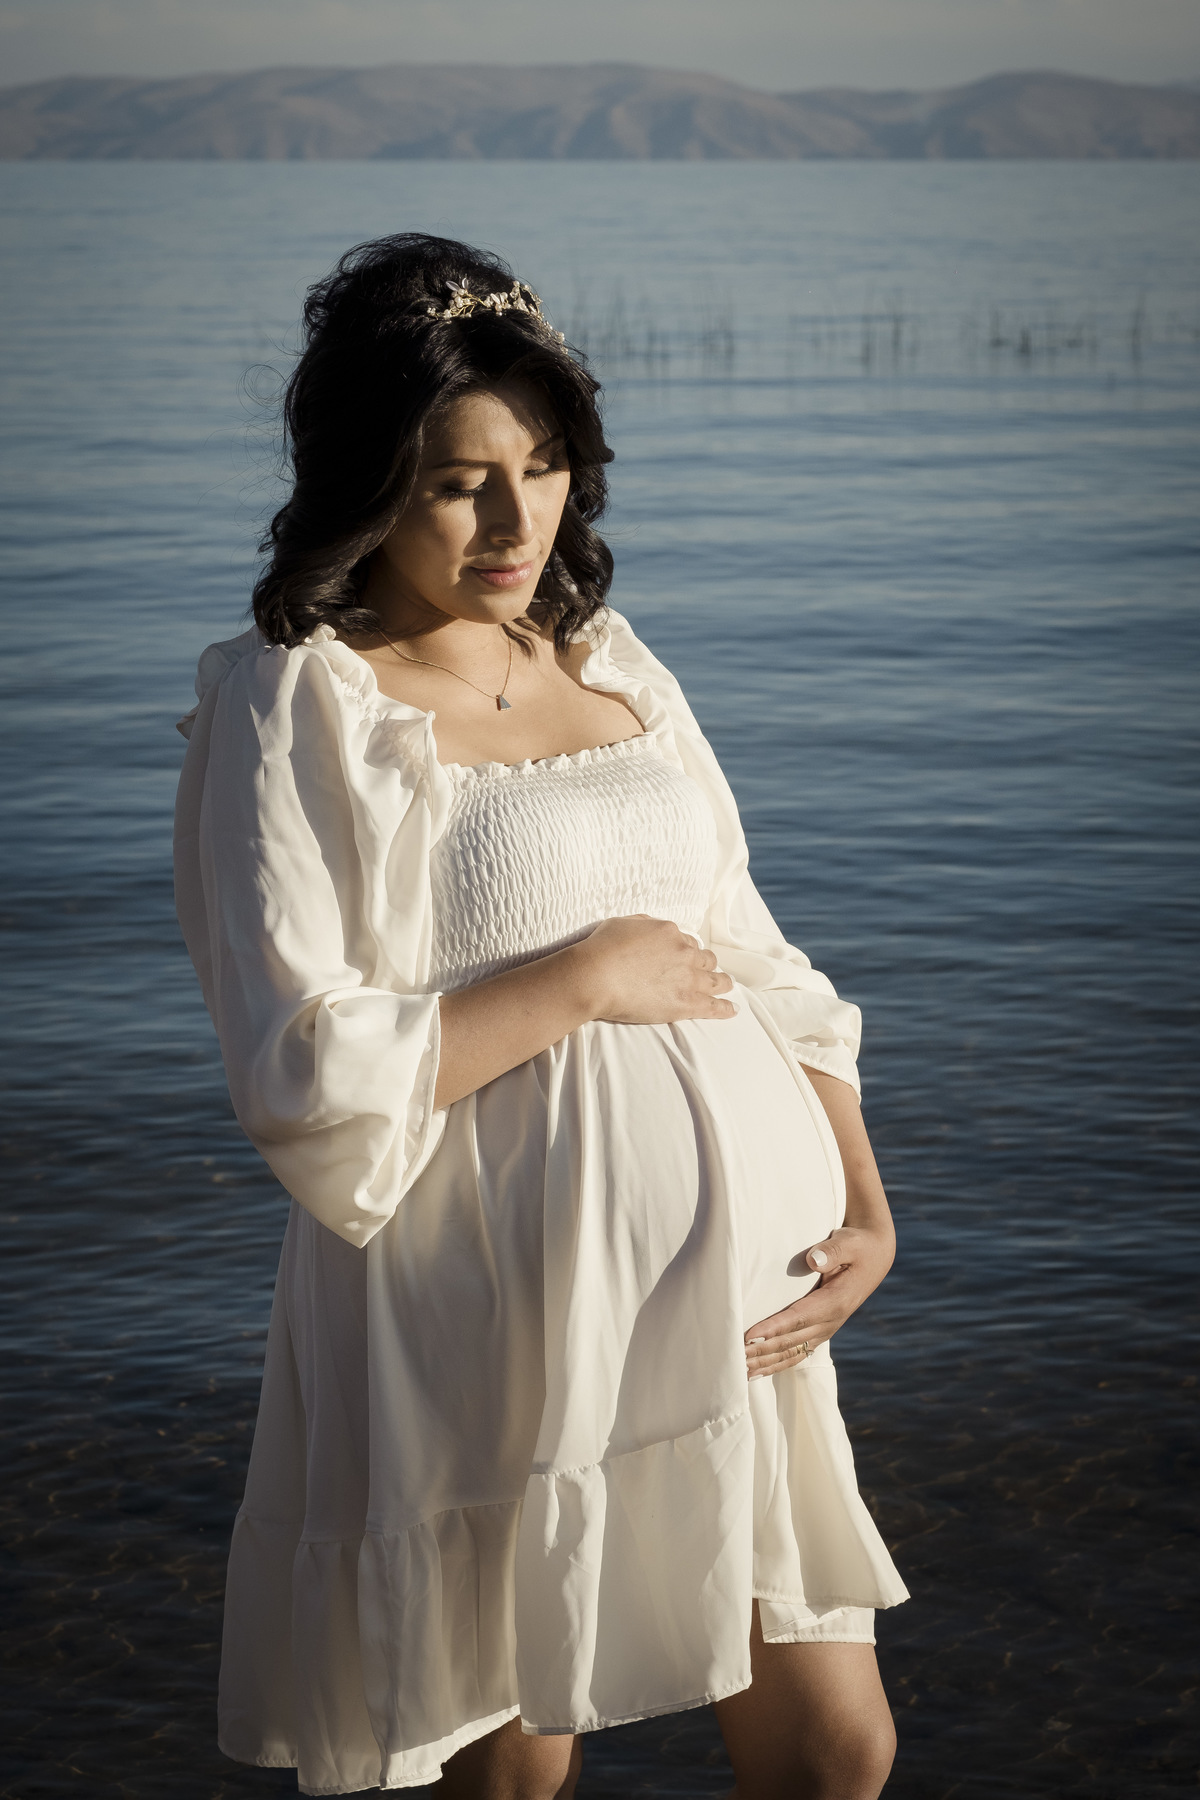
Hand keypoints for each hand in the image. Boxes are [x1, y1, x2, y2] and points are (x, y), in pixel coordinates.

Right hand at [573, 915, 734, 1025]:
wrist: (597, 976)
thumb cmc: (602, 948)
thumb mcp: (623, 923)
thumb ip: (642, 924)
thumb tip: (652, 927)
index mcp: (669, 932)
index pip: (686, 941)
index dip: (686, 950)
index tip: (684, 957)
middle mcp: (684, 952)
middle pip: (704, 959)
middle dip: (706, 964)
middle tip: (708, 970)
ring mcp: (688, 978)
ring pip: (715, 980)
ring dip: (722, 982)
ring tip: (727, 986)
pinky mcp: (686, 1003)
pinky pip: (713, 1006)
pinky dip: (725, 1008)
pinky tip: (732, 1009)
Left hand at [744, 1222, 894, 1378]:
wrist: (874, 1256)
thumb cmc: (857, 1246)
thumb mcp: (849, 1242)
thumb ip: (832, 1251)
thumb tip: (813, 1261)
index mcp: (836, 1301)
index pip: (798, 1318)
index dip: (773, 1329)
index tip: (748, 1338)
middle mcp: (831, 1321)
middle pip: (792, 1341)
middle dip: (763, 1351)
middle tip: (735, 1358)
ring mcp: (827, 1329)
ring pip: (793, 1352)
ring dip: (767, 1362)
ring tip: (741, 1371)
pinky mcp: (822, 1331)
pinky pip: (798, 1352)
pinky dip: (778, 1363)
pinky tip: (759, 1371)